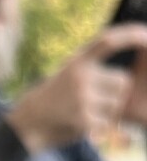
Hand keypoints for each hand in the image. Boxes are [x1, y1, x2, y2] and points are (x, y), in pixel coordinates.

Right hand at [8, 24, 146, 150]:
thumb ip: (93, 66)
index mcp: (77, 62)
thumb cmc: (53, 98)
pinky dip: (99, 126)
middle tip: (96, 98)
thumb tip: (126, 69)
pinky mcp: (84, 121)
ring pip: (118, 104)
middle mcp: (81, 78)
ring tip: (85, 111)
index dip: (131, 34)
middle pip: (123, 81)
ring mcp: (83, 100)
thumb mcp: (69, 73)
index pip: (109, 41)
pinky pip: (108, 123)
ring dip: (108, 110)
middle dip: (117, 92)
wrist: (28, 124)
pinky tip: (80, 124)